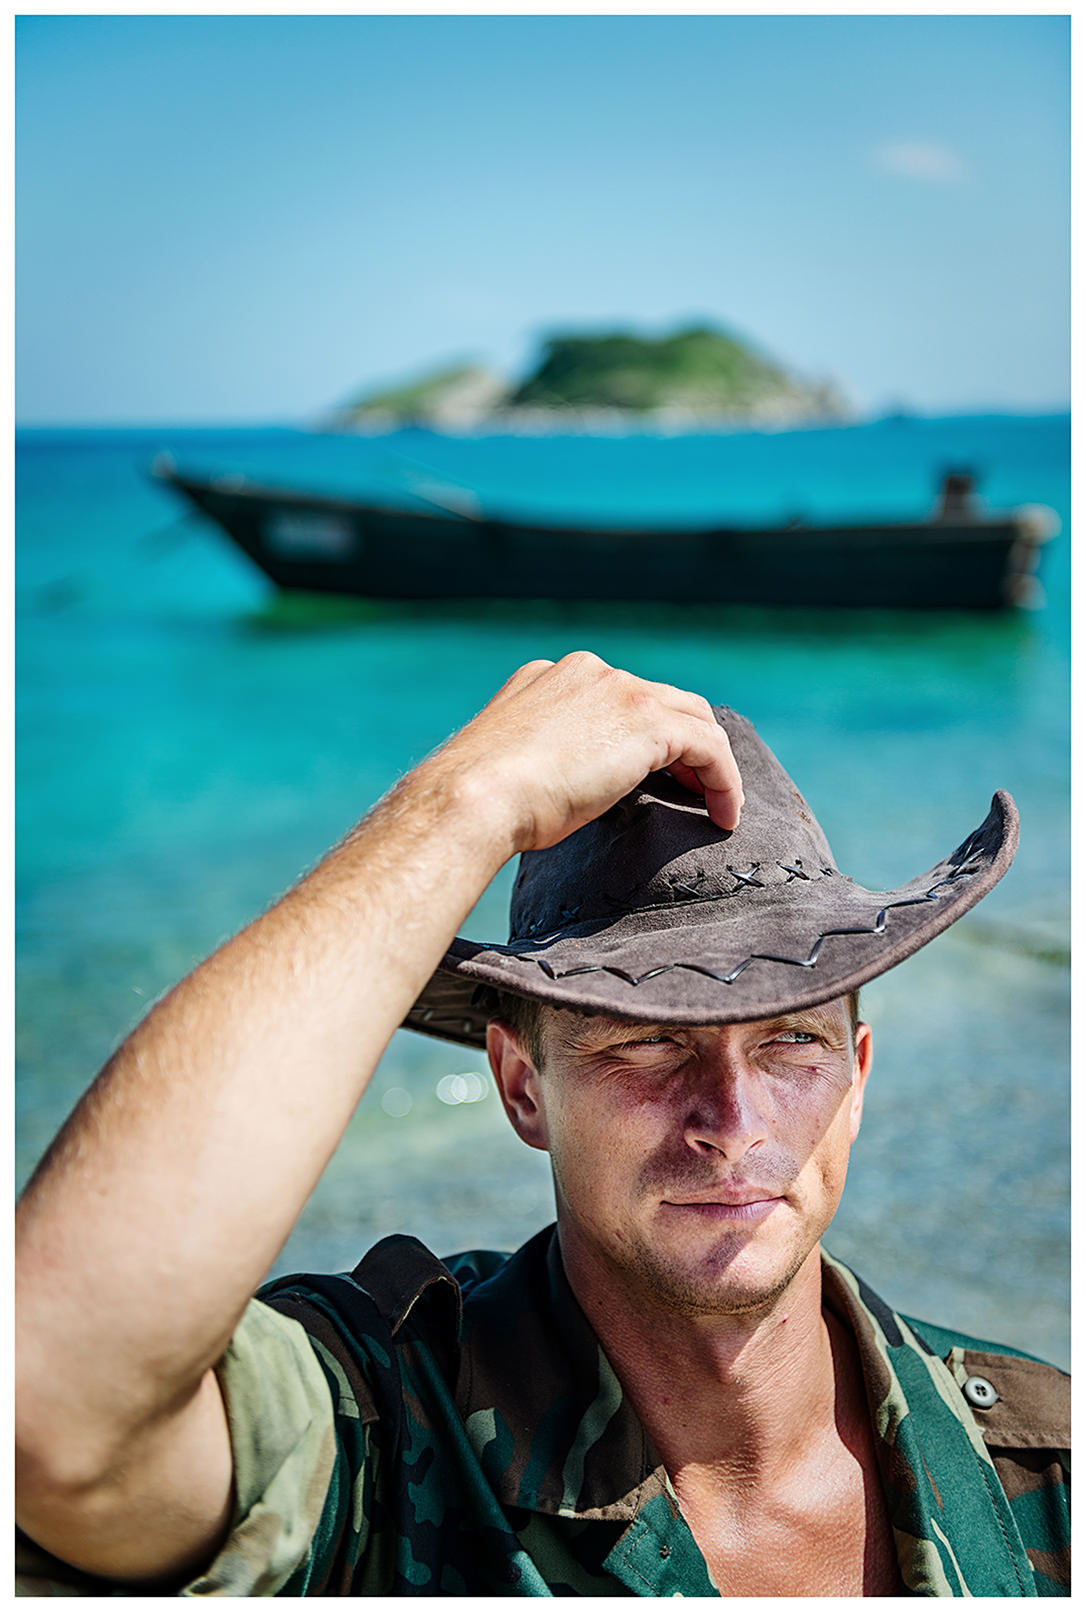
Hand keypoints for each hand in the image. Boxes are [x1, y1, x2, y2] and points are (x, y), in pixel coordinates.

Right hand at [425, 651, 743, 854]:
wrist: (472, 798)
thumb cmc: (481, 803)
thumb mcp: (514, 769)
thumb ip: (545, 762)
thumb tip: (563, 794)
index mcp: (549, 678)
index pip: (618, 698)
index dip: (644, 738)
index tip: (655, 778)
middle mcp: (588, 673)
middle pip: (663, 700)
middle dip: (685, 745)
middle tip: (692, 790)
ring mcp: (619, 689)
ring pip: (694, 718)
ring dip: (710, 764)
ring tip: (717, 806)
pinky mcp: (647, 720)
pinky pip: (709, 746)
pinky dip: (724, 780)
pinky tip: (724, 816)